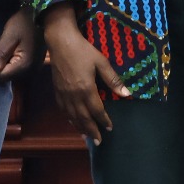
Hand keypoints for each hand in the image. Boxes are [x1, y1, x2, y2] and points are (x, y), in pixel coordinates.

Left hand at [0, 7, 36, 81]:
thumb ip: (0, 54)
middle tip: (5, 51)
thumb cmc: (23, 24)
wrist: (41, 15)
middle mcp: (31, 71)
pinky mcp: (37, 64)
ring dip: (10, 65)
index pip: (2, 77)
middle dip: (3, 67)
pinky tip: (18, 52)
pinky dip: (17, 64)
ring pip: (15, 75)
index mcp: (24, 65)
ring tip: (11, 50)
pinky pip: (22, 70)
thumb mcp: (8, 37)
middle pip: (9, 78)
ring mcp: (36, 68)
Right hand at [43, 4, 129, 143]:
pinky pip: (63, 110)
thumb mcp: (102, 62)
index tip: (110, 128)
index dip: (104, 120)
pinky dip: (69, 118)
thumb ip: (113, 80)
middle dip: (92, 130)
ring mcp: (63, 94)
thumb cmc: (83, 50)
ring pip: (72, 116)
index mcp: (86, 89)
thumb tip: (127, 94)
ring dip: (80, 127)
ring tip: (87, 136)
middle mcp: (73, 96)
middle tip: (98, 141)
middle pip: (83, 118)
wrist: (60, 42)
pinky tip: (72, 121)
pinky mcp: (56, 91)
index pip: (97, 110)